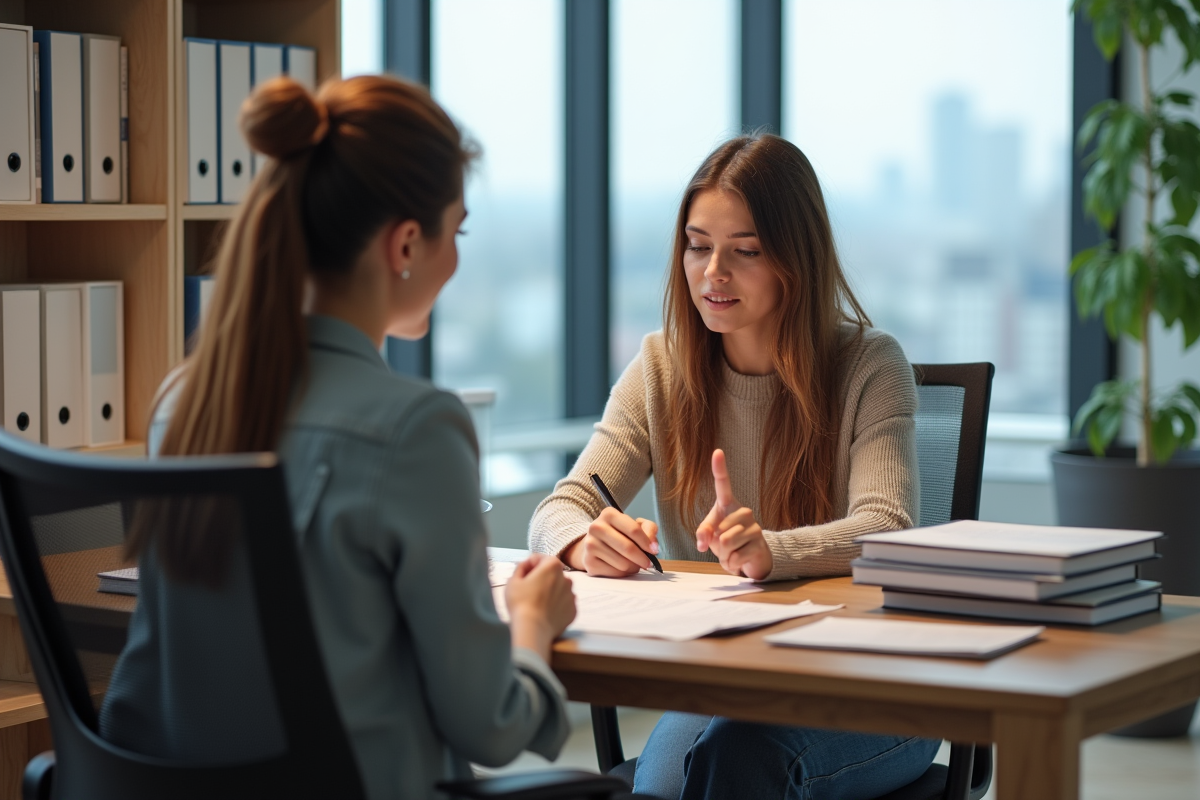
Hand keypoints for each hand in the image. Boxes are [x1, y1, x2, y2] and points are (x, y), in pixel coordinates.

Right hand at [505, 554, 575, 660]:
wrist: (532, 630)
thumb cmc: (520, 603)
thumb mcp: (513, 580)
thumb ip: (521, 566)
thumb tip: (528, 564)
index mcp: (553, 565)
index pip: (539, 559)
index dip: (528, 566)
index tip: (522, 577)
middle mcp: (566, 578)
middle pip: (551, 573)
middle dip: (541, 579)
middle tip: (528, 591)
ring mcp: (572, 595)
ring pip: (558, 589)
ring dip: (549, 592)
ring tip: (536, 604)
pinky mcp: (573, 610)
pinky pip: (563, 604)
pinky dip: (556, 606)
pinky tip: (544, 612)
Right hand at [562, 507, 659, 576]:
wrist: (593, 544)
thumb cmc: (618, 534)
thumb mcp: (634, 525)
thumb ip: (649, 529)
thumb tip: (653, 545)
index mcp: (609, 514)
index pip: (633, 529)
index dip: (647, 542)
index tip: (654, 550)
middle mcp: (596, 527)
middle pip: (628, 548)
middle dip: (642, 558)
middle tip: (648, 563)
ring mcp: (590, 545)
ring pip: (623, 563)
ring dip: (633, 566)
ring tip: (632, 563)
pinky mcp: (589, 562)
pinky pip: (615, 573)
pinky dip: (623, 573)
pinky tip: (621, 567)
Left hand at [695, 449, 772, 579]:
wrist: (751, 557)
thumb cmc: (727, 540)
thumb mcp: (711, 535)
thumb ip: (703, 534)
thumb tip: (702, 542)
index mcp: (728, 505)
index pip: (723, 484)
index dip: (720, 468)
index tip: (717, 451)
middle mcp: (744, 511)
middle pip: (719, 532)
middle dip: (716, 546)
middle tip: (724, 546)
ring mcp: (754, 527)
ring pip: (726, 544)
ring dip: (723, 556)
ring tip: (732, 552)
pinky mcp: (760, 543)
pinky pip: (735, 557)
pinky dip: (731, 564)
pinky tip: (738, 560)